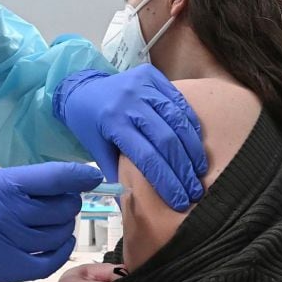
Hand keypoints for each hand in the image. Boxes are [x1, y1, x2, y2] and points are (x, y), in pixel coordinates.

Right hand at [0, 162, 101, 281]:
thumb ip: (29, 183)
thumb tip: (74, 182)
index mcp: (1, 184)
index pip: (53, 178)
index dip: (79, 176)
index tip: (92, 177)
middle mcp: (3, 213)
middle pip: (60, 209)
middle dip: (68, 204)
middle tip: (62, 203)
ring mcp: (2, 243)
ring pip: (57, 235)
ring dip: (63, 228)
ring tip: (53, 223)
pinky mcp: (1, 269)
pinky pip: (47, 262)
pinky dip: (60, 252)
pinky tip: (58, 243)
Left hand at [53, 65, 207, 210]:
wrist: (82, 89)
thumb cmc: (90, 125)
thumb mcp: (96, 151)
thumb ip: (117, 174)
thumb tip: (134, 205)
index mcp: (113, 123)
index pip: (146, 157)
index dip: (166, 181)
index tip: (179, 200)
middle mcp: (129, 101)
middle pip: (166, 139)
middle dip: (183, 170)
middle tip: (194, 191)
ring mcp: (143, 85)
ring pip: (177, 119)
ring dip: (192, 149)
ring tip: (199, 171)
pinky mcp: (153, 75)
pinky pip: (179, 101)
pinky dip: (191, 124)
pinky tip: (195, 145)